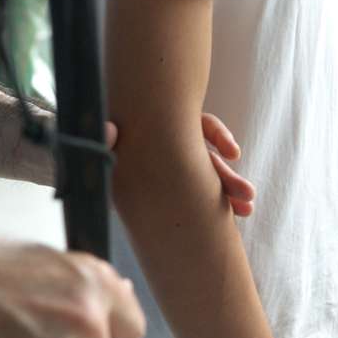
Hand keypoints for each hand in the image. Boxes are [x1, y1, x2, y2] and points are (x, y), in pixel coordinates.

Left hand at [106, 113, 255, 216]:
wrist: (89, 168)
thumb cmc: (101, 150)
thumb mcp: (105, 145)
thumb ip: (107, 138)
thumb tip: (109, 130)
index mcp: (163, 130)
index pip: (199, 125)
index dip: (218, 136)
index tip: (233, 154)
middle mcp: (175, 147)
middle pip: (209, 157)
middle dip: (229, 176)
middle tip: (248, 195)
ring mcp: (178, 168)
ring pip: (210, 177)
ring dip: (231, 191)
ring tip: (247, 209)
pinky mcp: (177, 187)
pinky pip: (203, 191)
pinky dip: (218, 200)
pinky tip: (234, 213)